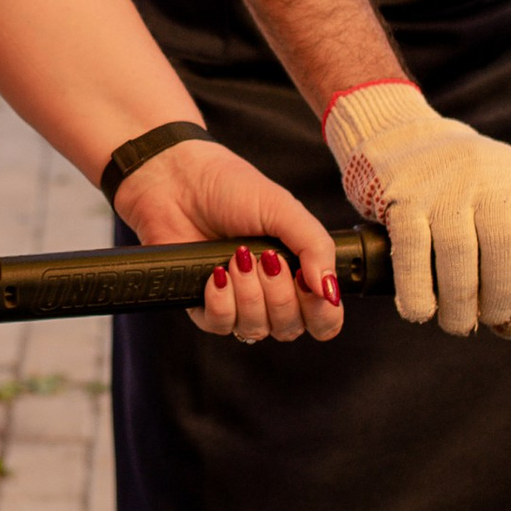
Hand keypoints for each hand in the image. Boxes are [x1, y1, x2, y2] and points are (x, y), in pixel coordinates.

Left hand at [110, 139, 345, 346]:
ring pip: (255, 330)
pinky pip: (221, 326)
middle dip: (279, 294)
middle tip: (264, 257)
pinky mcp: (202, 306)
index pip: (324, 320)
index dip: (321, 313)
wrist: (178, 181)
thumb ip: (316, 248)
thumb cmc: (232, 188)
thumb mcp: (284, 210)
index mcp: (297, 272)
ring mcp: (236, 302)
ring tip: (236, 257)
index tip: (306, 281)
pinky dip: (221, 300)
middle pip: (290, 328)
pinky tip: (215, 272)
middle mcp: (270, 294)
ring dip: (248, 294)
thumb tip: (331, 293)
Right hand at [324, 80, 510, 337]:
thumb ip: (504, 259)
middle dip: (499, 296)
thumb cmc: (453, 186)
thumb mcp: (489, 203)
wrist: (396, 132)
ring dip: (459, 302)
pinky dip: (417, 290)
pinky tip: (420, 312)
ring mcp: (441, 187)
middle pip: (502, 246)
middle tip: (490, 318)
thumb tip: (510, 328)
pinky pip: (413, 251)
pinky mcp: (402, 199)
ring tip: (457, 324)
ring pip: (458, 252)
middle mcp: (484, 178)